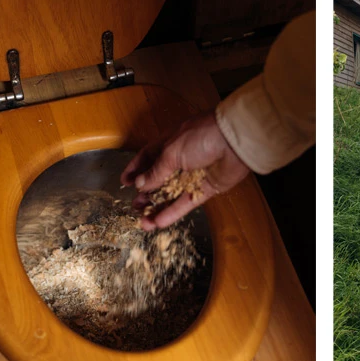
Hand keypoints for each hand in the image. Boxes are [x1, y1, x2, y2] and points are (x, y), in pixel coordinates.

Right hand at [120, 113, 249, 230]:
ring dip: (157, 208)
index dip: (136, 170)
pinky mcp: (207, 189)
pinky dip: (174, 213)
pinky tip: (159, 223)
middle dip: (146, 194)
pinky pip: (187, 203)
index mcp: (170, 144)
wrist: (235, 141)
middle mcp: (181, 160)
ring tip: (144, 222)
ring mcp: (194, 175)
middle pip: (159, 180)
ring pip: (172, 195)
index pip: (148, 157)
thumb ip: (155, 171)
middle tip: (135, 206)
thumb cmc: (201, 137)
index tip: (124, 183)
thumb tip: (139, 185)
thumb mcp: (171, 152)